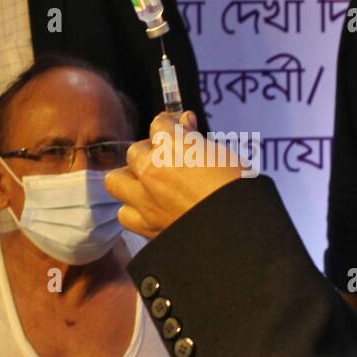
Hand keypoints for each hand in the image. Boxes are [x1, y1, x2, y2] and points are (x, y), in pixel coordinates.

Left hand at [104, 110, 243, 238]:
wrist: (239, 234)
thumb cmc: (238, 191)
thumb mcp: (222, 155)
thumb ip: (195, 139)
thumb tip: (185, 123)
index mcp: (173, 147)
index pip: (159, 123)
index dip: (171, 124)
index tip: (179, 127)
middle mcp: (152, 171)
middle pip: (135, 151)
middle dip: (150, 152)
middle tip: (168, 158)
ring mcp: (145, 201)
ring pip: (116, 181)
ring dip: (130, 179)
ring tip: (149, 183)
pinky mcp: (146, 227)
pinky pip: (126, 214)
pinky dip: (134, 210)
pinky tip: (150, 209)